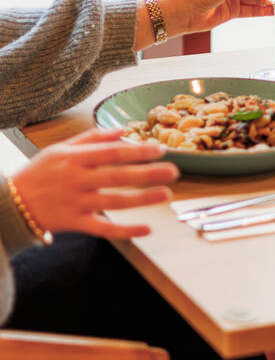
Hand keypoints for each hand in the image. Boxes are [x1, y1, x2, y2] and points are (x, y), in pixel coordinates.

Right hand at [11, 128, 178, 239]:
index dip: (137, 151)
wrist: (11, 203)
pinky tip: (147, 228)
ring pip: (115, 202)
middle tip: (174, 171)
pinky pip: (104, 229)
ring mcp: (76, 203)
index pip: (112, 153)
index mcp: (75, 158)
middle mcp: (77, 180)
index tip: (159, 149)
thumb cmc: (40, 172)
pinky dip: (126, 230)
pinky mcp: (75, 224)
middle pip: (118, 176)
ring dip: (142, 199)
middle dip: (148, 173)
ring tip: (166, 194)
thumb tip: (122, 130)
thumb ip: (92, 138)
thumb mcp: (61, 148)